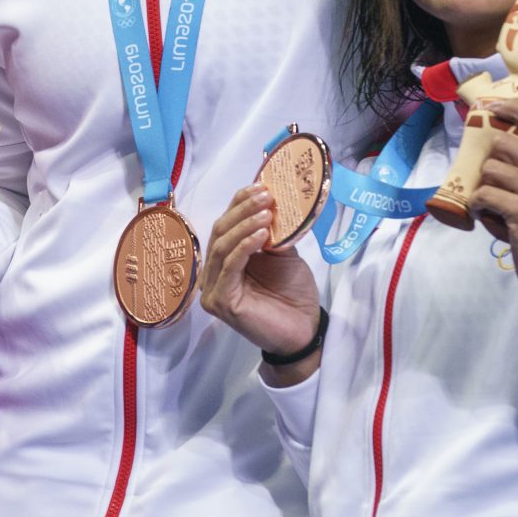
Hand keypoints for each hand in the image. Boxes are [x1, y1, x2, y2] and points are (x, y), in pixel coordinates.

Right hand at [199, 184, 323, 382]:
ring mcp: (212, 289)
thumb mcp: (282, 256)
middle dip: (243, 210)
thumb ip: (271, 235)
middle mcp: (213, 273)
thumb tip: (269, 204)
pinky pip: (230, 267)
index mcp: (225, 259)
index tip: (259, 186)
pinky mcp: (220, 301)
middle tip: (265, 195)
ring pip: (222, 247)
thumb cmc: (292, 294)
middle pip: (220, 232)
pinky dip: (244, 247)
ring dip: (245, 225)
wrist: (304, 330)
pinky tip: (261, 235)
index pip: (225, 225)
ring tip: (266, 212)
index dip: (239, 203)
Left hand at [477, 98, 517, 336]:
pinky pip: (483, 194)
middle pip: (503, 143)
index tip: (491, 106)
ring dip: (484, 187)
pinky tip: (490, 218)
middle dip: (490, 163)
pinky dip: (479, 207)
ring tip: (497, 206)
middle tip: (497, 186)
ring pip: (489, 169)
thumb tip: (495, 134)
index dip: (514, 107)